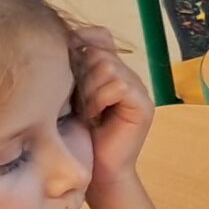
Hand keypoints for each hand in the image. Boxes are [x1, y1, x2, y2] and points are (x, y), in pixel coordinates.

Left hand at [72, 27, 151, 189]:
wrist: (94, 172)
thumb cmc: (76, 135)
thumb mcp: (69, 94)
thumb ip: (74, 69)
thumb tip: (65, 40)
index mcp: (111, 69)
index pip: (100, 36)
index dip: (80, 44)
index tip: (65, 66)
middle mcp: (128, 75)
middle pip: (100, 51)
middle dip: (81, 74)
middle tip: (77, 101)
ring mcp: (139, 89)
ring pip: (108, 66)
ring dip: (89, 88)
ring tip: (86, 110)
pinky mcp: (143, 106)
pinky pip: (119, 85)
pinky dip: (100, 98)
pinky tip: (95, 115)